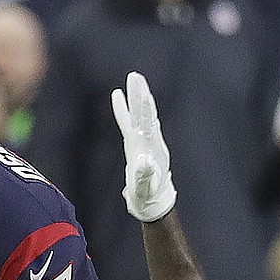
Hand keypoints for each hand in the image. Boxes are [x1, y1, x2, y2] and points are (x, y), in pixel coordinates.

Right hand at [111, 71, 175, 221]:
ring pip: (141, 116)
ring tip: (133, 82)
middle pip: (143, 113)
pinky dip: (130, 112)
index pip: (143, 121)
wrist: (154, 204)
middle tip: (135, 75)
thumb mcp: (145, 189)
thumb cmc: (147, 198)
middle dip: (139, 94)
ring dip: (137, 99)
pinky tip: (125, 103)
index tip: (137, 86)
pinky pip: (134, 124)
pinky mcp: (139, 146)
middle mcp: (148, 142)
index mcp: (147, 148)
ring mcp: (145, 143)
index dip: (140, 103)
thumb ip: (145, 176)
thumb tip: (144, 161)